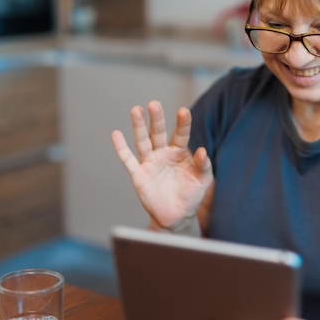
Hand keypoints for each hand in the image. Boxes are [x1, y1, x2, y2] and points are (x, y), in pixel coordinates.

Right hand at [111, 101, 213, 228]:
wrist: (177, 216)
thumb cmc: (191, 194)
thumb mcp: (202, 179)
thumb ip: (203, 165)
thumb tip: (202, 151)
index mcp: (179, 152)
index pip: (181, 134)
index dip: (182, 123)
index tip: (183, 111)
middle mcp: (163, 153)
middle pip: (158, 133)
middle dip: (156, 119)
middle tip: (154, 104)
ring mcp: (150, 163)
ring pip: (142, 141)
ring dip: (138, 127)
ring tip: (136, 110)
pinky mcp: (139, 175)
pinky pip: (128, 160)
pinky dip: (121, 148)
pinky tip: (116, 134)